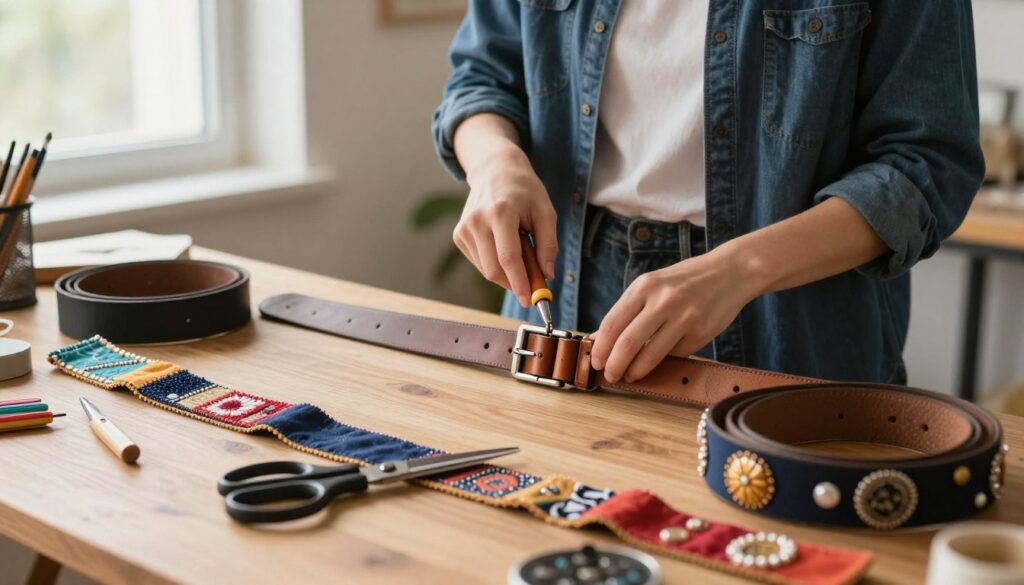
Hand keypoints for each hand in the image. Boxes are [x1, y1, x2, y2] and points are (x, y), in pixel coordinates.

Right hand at [454, 147, 557, 306]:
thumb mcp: (546, 212)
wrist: (496, 170)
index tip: (530, 299)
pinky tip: (503, 246)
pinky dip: (495, 264)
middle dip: (515, 283)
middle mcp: (477, 221)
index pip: (508, 258)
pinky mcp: (458, 235)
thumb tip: (547, 275)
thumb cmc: (524, 191)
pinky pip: (479, 262)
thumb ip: (548, 244)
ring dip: (506, 273)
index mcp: (500, 212)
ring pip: (486, 270)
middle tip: (533, 283)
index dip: (520, 283)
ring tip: (520, 250)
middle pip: (493, 269)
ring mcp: (464, 228)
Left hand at [589, 245, 758, 382]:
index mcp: (644, 286)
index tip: (595, 362)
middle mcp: (663, 300)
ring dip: (636, 371)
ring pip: (651, 355)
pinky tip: (659, 360)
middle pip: (628, 343)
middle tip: (610, 375)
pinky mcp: (701, 332)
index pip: (612, 323)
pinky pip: (675, 355)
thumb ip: (628, 310)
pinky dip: (664, 361)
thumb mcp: (652, 285)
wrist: (730, 272)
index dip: (600, 348)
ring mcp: (684, 317)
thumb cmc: (684, 281)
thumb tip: (599, 339)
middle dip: (614, 365)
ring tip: (630, 375)